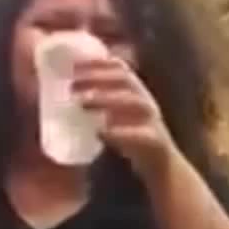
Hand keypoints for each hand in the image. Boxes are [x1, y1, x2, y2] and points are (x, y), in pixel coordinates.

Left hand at [73, 58, 175, 176]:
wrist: (161, 165)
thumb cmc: (132, 136)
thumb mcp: (117, 114)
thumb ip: (100, 102)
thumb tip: (67, 92)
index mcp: (136, 91)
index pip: (120, 67)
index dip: (97, 62)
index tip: (73, 65)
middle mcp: (146, 101)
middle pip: (125, 80)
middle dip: (98, 77)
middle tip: (72, 85)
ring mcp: (153, 120)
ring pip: (135, 102)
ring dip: (107, 99)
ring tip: (82, 103)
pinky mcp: (156, 141)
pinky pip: (140, 134)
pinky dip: (120, 132)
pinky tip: (100, 132)